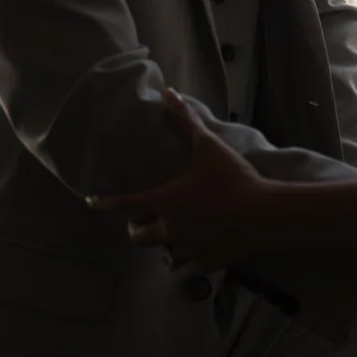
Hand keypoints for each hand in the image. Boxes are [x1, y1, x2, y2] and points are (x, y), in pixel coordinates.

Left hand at [93, 92, 277, 270]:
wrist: (264, 215)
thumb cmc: (233, 179)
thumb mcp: (208, 146)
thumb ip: (186, 120)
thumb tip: (169, 93)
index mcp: (166, 202)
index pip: (126, 203)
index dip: (106, 202)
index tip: (92, 202)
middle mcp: (171, 229)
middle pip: (140, 237)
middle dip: (137, 229)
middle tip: (141, 222)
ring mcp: (189, 249)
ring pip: (165, 254)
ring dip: (164, 245)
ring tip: (172, 237)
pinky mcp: (208, 263)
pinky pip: (191, 264)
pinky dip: (191, 256)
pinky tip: (199, 249)